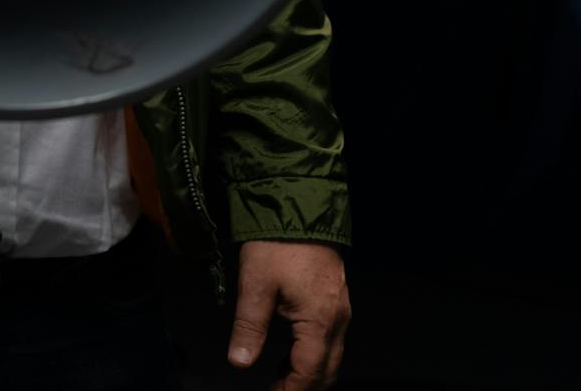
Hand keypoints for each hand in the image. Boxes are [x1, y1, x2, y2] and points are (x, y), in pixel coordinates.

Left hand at [228, 240, 348, 388]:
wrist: (299, 208)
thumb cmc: (276, 245)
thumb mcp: (255, 285)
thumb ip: (249, 327)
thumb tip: (239, 362)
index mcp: (320, 322)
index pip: (309, 372)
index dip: (291, 390)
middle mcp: (338, 321)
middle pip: (327, 371)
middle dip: (304, 387)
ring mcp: (341, 311)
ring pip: (331, 357)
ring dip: (310, 373)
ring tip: (280, 379)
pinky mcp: (337, 301)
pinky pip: (331, 340)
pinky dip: (314, 355)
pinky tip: (292, 354)